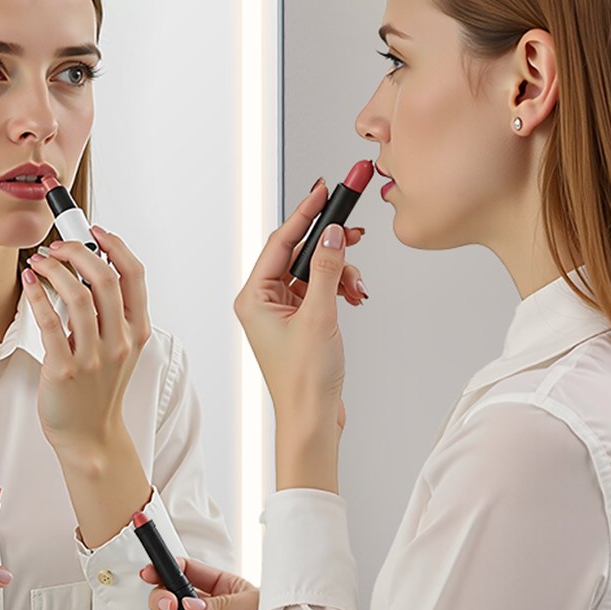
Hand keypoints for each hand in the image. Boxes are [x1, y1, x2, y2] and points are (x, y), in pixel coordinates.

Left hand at [21, 227, 151, 454]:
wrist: (90, 435)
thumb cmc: (100, 387)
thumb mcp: (120, 348)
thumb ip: (113, 313)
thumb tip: (91, 268)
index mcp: (137, 331)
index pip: (134, 275)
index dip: (115, 246)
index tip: (94, 231)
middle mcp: (120, 342)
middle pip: (105, 279)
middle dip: (78, 251)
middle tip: (58, 246)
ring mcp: (93, 357)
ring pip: (77, 297)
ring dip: (54, 270)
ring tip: (40, 262)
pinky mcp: (64, 369)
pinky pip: (49, 322)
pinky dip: (37, 294)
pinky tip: (29, 282)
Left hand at [233, 182, 368, 431]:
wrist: (312, 419)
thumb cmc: (304, 379)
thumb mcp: (319, 316)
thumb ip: (326, 270)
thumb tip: (333, 234)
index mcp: (253, 296)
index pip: (279, 241)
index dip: (304, 214)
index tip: (323, 190)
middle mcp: (262, 301)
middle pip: (297, 253)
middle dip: (329, 246)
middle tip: (354, 231)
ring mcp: (281, 312)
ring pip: (313, 271)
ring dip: (339, 272)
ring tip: (357, 286)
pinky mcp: (299, 322)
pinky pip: (320, 289)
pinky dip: (339, 288)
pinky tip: (354, 296)